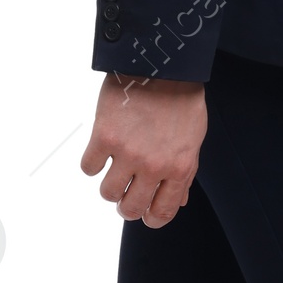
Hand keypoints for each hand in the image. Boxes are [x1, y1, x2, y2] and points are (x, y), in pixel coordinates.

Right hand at [80, 73, 206, 226]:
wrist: (162, 63)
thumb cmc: (182, 100)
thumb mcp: (193, 139)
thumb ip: (185, 173)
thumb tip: (178, 201)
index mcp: (179, 168)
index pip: (162, 212)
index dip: (150, 218)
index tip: (144, 213)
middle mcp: (153, 166)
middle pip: (130, 208)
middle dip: (126, 205)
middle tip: (125, 191)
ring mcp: (127, 153)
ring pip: (108, 193)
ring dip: (109, 185)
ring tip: (113, 169)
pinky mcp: (104, 136)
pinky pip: (89, 167)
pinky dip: (93, 162)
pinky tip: (101, 149)